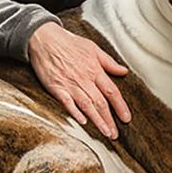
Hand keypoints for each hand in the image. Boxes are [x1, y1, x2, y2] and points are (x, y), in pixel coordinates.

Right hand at [27, 22, 131, 137]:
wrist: (44, 38)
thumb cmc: (69, 42)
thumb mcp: (93, 48)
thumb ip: (109, 62)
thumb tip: (124, 71)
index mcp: (95, 69)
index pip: (112, 91)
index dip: (120, 106)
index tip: (126, 118)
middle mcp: (84, 79)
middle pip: (100, 102)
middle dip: (109, 120)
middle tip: (115, 134)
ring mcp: (70, 84)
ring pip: (87, 105)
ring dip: (97, 120)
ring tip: (105, 133)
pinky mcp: (56, 87)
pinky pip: (67, 102)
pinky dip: (75, 112)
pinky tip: (82, 122)